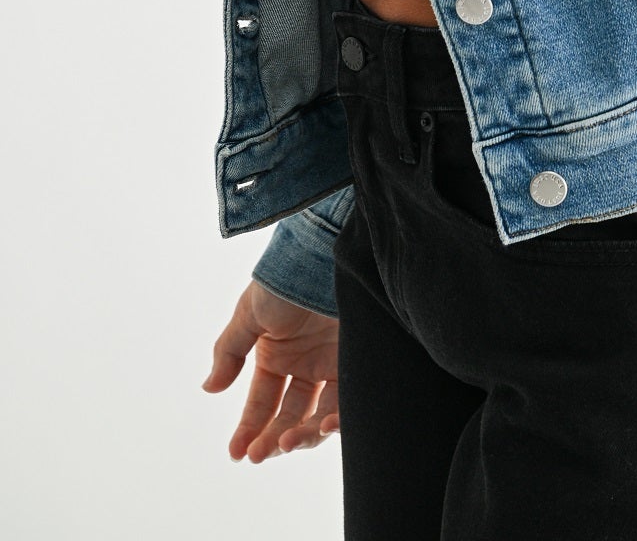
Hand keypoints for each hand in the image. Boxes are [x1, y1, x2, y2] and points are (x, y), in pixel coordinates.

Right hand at [202, 277, 339, 460]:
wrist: (324, 253)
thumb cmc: (285, 279)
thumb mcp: (250, 314)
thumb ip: (230, 351)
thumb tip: (208, 388)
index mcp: (277, 354)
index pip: (263, 402)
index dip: (249, 428)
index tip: (237, 452)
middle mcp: (305, 363)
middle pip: (289, 415)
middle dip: (272, 438)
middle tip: (259, 454)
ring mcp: (332, 363)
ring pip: (317, 415)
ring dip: (301, 435)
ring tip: (286, 443)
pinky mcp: (357, 361)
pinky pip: (348, 402)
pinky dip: (336, 420)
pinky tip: (323, 427)